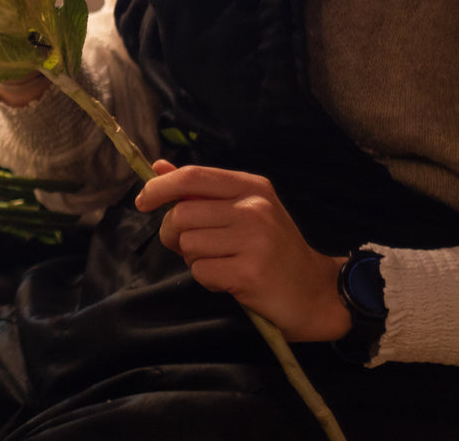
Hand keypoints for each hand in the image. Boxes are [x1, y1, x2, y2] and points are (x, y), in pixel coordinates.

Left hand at [135, 160, 349, 341]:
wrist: (315, 292)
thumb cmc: (272, 249)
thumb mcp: (243, 210)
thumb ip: (200, 190)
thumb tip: (158, 167)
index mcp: (251, 187)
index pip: (192, 176)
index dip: (159, 187)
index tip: (143, 202)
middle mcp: (254, 208)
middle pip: (181, 214)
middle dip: (174, 234)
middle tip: (193, 247)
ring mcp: (255, 240)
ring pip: (187, 244)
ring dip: (194, 259)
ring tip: (222, 262)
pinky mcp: (250, 272)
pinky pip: (201, 271)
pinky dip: (207, 279)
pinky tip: (231, 279)